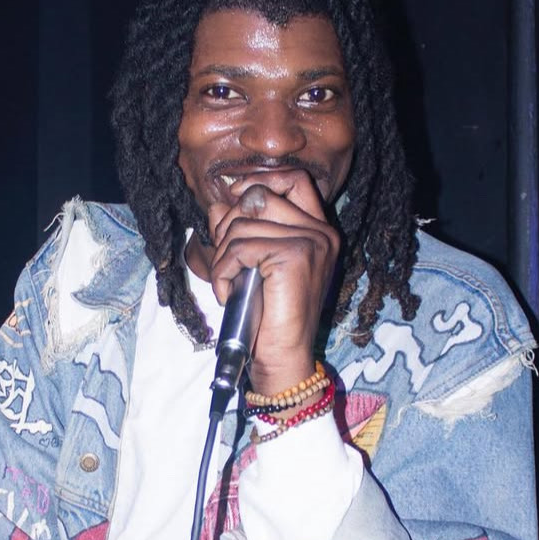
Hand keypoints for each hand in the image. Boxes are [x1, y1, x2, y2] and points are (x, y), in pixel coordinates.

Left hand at [205, 170, 339, 395]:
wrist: (284, 359)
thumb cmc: (269, 317)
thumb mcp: (257, 265)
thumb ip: (244, 231)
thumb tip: (217, 205)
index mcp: (320, 231)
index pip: (293, 180)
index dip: (259, 181)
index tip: (233, 201)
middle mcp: (321, 233)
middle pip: (259, 196)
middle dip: (228, 224)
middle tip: (224, 259)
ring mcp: (311, 242)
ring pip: (243, 224)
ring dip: (222, 256)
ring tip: (227, 284)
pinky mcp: (293, 256)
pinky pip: (239, 248)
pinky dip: (223, 271)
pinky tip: (228, 292)